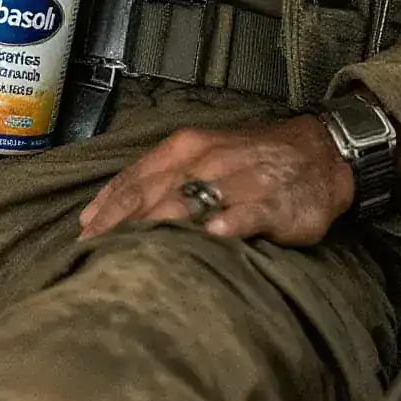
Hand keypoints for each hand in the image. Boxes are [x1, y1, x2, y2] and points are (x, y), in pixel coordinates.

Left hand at [78, 116, 355, 244]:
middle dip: (122, 223)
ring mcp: (239, 181)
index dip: (108, 205)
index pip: (136, 177)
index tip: (82, 233)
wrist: (318, 152)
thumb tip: (110, 211)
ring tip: (134, 252)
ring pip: (193, 202)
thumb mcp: (204, 156)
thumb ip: (161, 179)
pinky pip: (246, 213)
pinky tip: (212, 239)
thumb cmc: (251, 160)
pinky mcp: (273, 203)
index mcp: (185, 148)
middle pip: (154, 193)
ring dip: (161, 226)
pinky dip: (228, 224)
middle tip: (95, 252)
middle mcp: (206, 160)